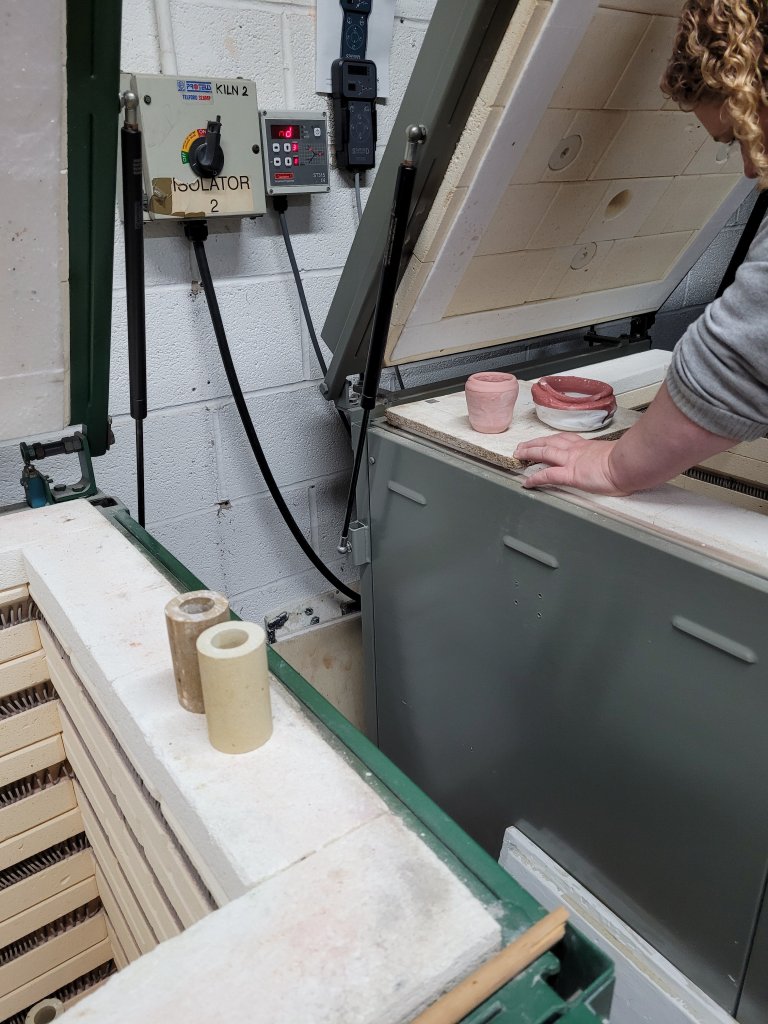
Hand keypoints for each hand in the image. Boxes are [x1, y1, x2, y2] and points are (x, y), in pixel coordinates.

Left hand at [514, 434, 628, 494]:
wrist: (629, 463)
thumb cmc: (629, 461)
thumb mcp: (618, 455)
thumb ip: (611, 458)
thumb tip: (617, 463)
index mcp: (588, 446)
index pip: (566, 440)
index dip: (554, 441)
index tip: (548, 442)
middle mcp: (577, 450)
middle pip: (550, 442)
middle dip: (535, 443)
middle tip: (523, 445)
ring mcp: (571, 461)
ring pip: (544, 452)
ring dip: (529, 452)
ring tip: (519, 454)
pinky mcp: (570, 474)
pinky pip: (547, 475)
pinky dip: (535, 478)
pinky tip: (527, 482)